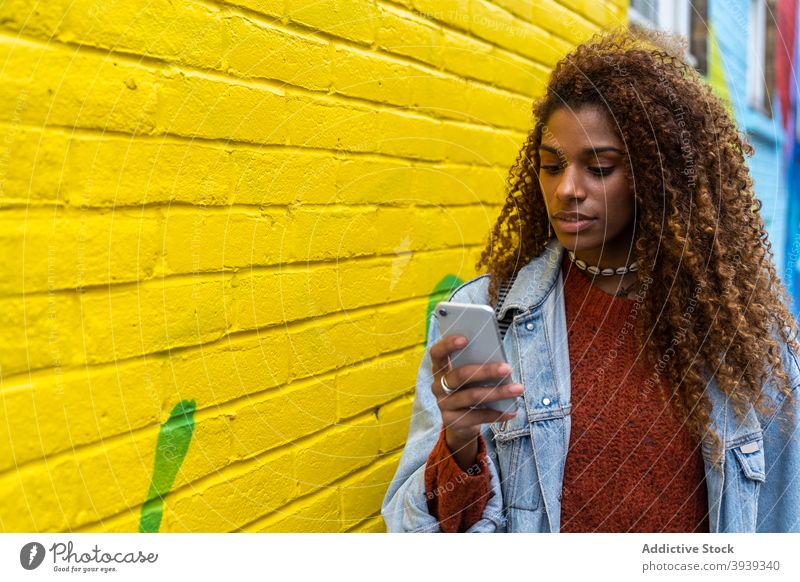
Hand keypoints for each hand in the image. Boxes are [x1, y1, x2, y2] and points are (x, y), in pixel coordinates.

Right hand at [430, 334, 522, 468]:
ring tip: (518, 389)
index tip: (465, 338)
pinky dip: (497, 414)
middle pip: (460, 375)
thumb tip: (499, 359)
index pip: (437, 353)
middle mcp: (437, 386)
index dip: (448, 344)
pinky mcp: (451, 422)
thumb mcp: (469, 377)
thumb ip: (476, 366)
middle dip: (486, 371)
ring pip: (472, 396)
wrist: (461, 423)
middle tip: (507, 368)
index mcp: (440, 369)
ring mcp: (443, 405)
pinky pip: (477, 417)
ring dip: (498, 392)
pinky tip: (511, 412)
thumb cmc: (469, 390)